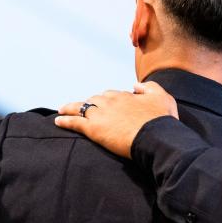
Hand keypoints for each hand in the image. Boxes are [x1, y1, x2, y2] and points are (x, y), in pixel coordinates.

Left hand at [56, 82, 178, 158]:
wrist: (156, 137)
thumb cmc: (162, 120)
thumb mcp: (163, 98)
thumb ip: (150, 88)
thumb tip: (136, 85)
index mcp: (126, 96)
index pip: (113, 95)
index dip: (110, 101)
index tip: (109, 106)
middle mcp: (111, 101)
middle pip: (95, 99)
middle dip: (90, 103)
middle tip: (85, 109)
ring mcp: (101, 114)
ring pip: (81, 108)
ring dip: (71, 108)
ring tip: (63, 110)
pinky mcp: (94, 129)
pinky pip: (75, 122)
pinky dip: (65, 121)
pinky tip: (58, 121)